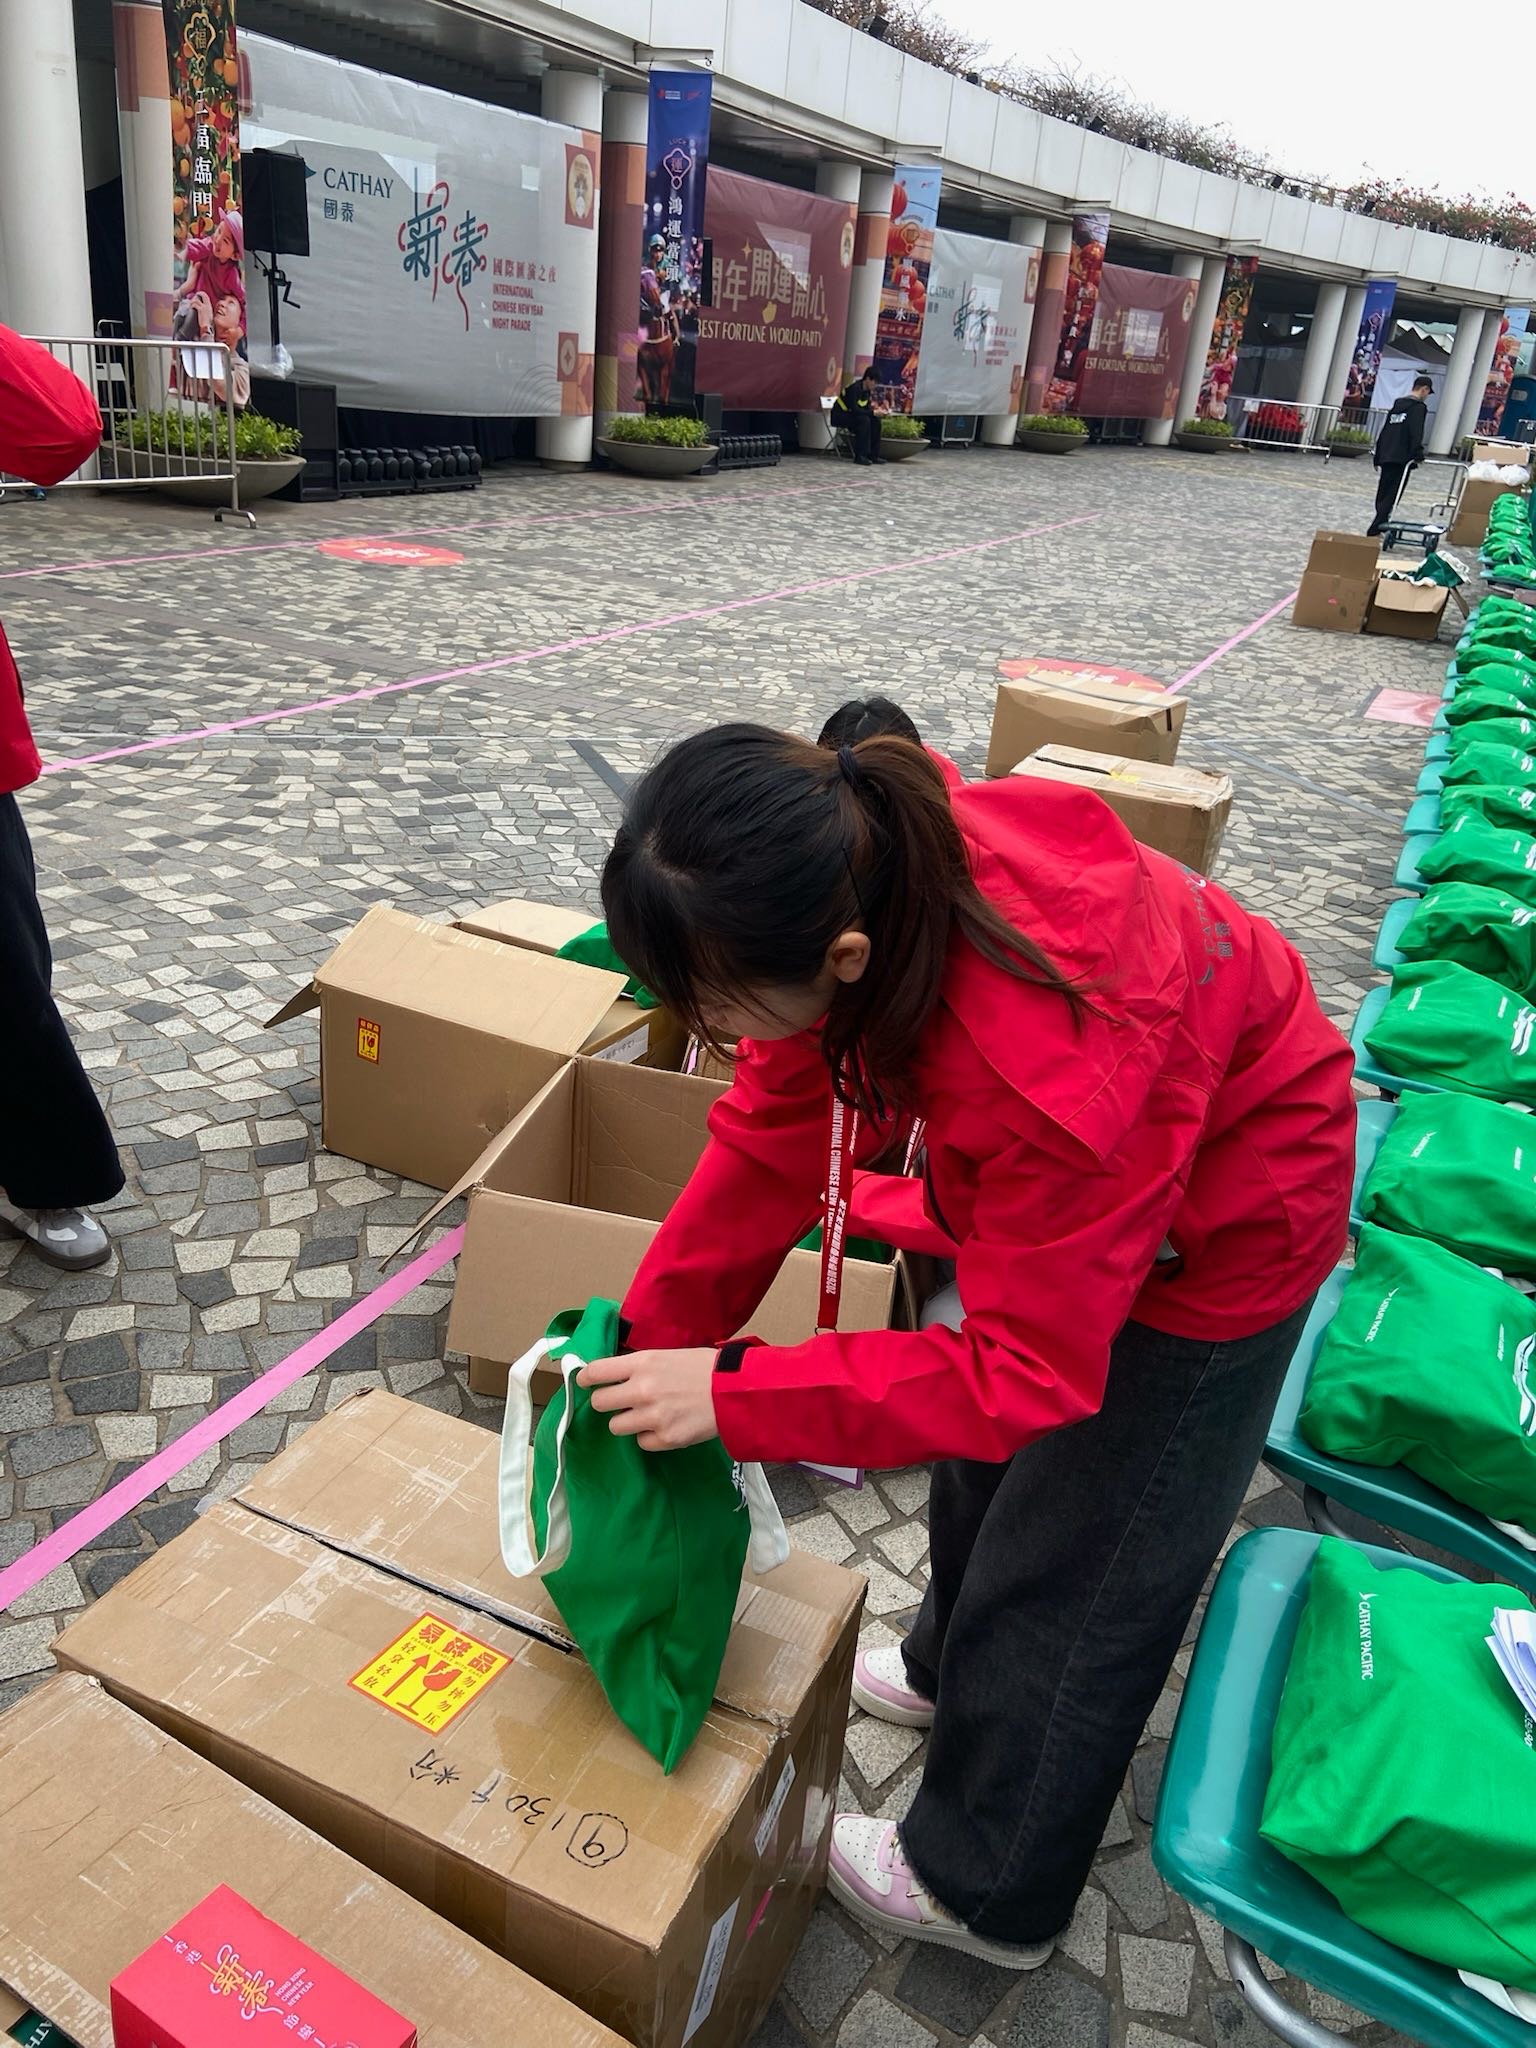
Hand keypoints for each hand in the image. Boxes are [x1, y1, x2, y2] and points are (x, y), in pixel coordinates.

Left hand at [578, 1348, 719, 1451]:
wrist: (735, 1390)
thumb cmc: (703, 1367)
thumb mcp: (666, 1355)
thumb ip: (638, 1366)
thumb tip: (613, 1375)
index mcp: (641, 1363)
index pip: (595, 1372)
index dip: (585, 1378)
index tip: (584, 1381)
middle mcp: (641, 1390)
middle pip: (599, 1403)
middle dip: (606, 1402)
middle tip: (618, 1401)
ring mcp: (652, 1417)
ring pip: (615, 1426)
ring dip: (626, 1421)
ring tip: (645, 1414)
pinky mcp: (666, 1439)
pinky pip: (641, 1442)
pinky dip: (649, 1436)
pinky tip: (664, 1425)